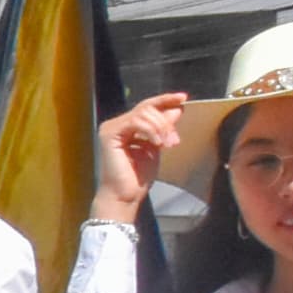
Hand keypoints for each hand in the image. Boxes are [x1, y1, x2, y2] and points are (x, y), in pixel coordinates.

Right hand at [88, 91, 185, 222]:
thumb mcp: (157, 147)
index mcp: (126, 127)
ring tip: (168, 145)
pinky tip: (157, 144)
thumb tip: (176, 109)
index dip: (165, 100)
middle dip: (165, 122)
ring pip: (143, 113)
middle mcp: (116, 125)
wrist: (126, 195)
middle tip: (174, 141)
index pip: (147, 107)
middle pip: (147, 108)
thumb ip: (163, 129)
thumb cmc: (138, 176)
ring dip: (161, 128)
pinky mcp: (109, 134)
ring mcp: (111, 128)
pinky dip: (150, 131)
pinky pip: (135, 122)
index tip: (183, 97)